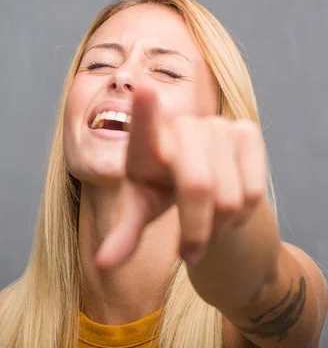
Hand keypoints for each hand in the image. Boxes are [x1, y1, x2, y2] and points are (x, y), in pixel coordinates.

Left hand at [96, 84, 267, 268]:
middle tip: (188, 254)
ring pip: (230, 196)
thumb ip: (122, 236)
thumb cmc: (158, 191)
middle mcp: (180, 127)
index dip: (146, 110)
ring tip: (207, 223)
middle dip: (195, 231)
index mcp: (144, 145)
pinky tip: (227, 208)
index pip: (144, 127)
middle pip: (197, 186)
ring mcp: (216, 126)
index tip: (142, 87)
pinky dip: (241, 215)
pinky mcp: (246, 130)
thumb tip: (99, 265)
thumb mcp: (140, 211)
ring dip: (219, 226)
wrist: (198, 180)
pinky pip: (253, 191)